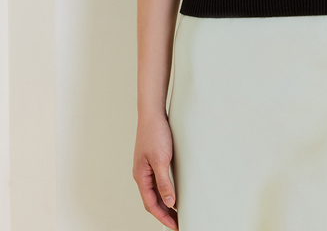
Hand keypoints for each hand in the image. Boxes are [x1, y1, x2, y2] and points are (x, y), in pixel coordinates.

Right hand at [132, 113, 178, 229]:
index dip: (163, 217)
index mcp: (141, 176)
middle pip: (152, 200)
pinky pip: (157, 181)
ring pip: (154, 191)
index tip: (175, 226)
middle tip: (178, 222)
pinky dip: (165, 190)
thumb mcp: (161, 160)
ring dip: (165, 202)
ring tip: (177, 211)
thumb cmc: (155, 134)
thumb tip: (169, 201)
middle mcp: (142, 174)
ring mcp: (146, 167)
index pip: (151, 204)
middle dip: (164, 213)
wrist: (152, 113)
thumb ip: (164, 182)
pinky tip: (173, 191)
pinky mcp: (152, 159)